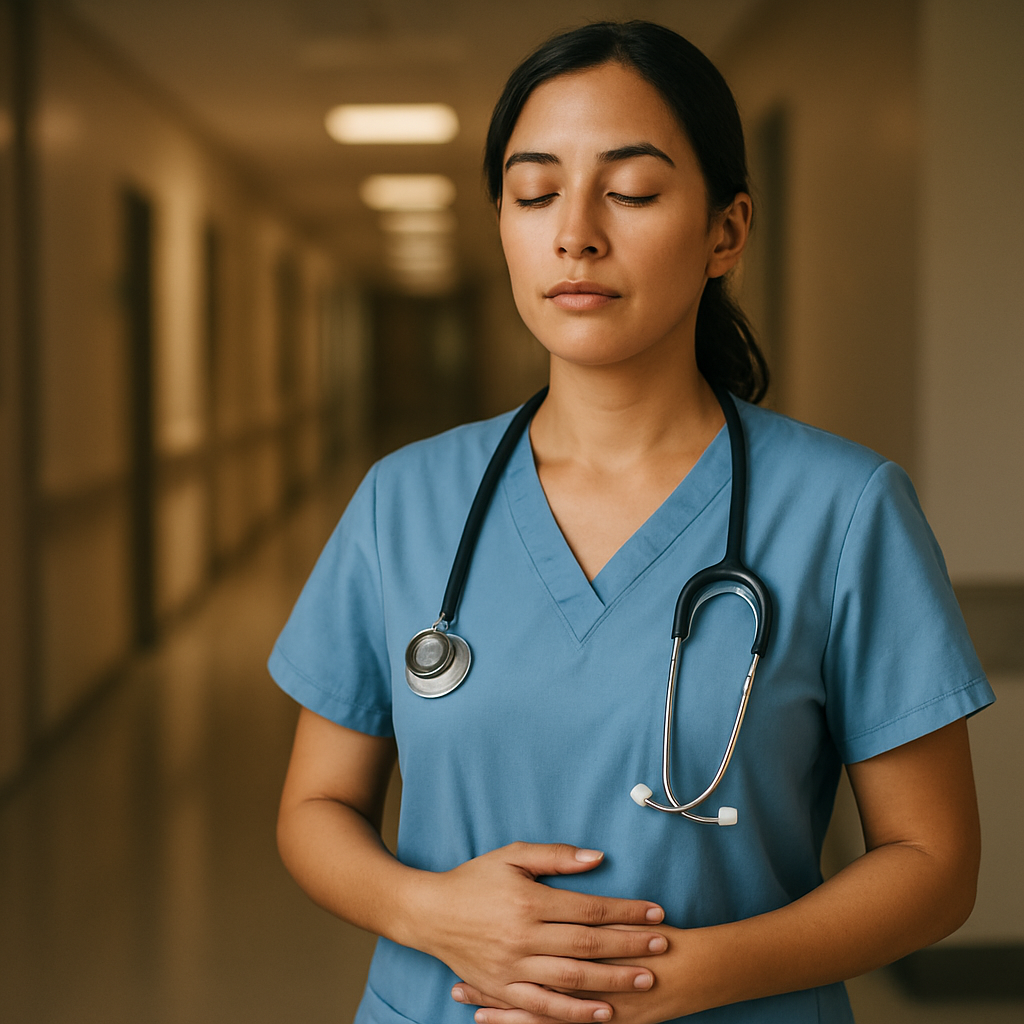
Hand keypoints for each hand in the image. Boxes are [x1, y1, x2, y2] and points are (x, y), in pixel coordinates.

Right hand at [415, 842, 667, 1022]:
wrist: (429, 913)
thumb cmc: (473, 879)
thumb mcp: (512, 856)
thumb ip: (556, 856)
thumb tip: (598, 858)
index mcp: (528, 900)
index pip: (588, 908)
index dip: (625, 911)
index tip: (655, 912)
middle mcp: (522, 936)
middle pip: (587, 945)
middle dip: (629, 946)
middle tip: (663, 946)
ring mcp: (512, 967)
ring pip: (572, 978)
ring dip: (612, 981)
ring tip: (646, 979)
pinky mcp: (502, 989)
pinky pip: (544, 1006)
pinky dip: (575, 1013)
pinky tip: (604, 1013)